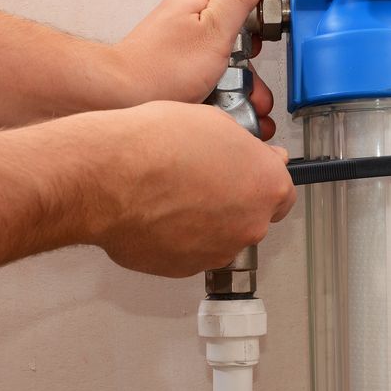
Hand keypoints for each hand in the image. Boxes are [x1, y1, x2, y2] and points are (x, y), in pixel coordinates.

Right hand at [74, 100, 294, 276]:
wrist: (107, 178)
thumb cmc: (153, 145)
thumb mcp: (213, 122)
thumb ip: (243, 147)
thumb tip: (250, 154)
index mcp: (265, 185)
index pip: (283, 192)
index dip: (261, 180)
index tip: (248, 173)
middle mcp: (250, 224)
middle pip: (252, 215)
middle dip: (233, 200)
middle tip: (200, 179)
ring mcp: (218, 250)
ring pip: (221, 235)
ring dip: (205, 220)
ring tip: (172, 194)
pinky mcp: (186, 268)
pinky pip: (190, 251)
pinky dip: (179, 237)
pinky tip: (157, 213)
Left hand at [113, 0, 276, 138]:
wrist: (119, 99)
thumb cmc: (161, 68)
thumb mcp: (213, 30)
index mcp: (193, 3)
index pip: (238, 3)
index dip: (254, 26)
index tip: (257, 46)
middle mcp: (182, 22)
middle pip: (230, 37)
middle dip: (245, 66)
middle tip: (244, 81)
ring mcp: (175, 47)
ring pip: (218, 62)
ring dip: (231, 84)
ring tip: (229, 98)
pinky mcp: (170, 70)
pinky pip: (201, 78)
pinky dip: (211, 91)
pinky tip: (211, 102)